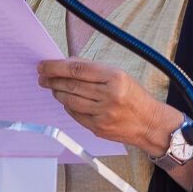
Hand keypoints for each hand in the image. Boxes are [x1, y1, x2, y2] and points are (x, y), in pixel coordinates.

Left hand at [38, 59, 174, 152]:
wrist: (150, 123)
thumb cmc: (134, 96)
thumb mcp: (120, 75)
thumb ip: (93, 69)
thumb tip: (66, 63)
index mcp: (115, 77)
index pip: (77, 69)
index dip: (56, 67)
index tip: (43, 66)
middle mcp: (109, 95)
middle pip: (71, 85)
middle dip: (52, 80)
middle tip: (42, 77)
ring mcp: (103, 114)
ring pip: (70, 101)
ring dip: (57, 93)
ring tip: (52, 88)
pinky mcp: (98, 128)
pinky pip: (75, 114)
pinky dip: (68, 106)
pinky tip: (66, 100)